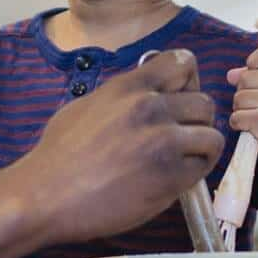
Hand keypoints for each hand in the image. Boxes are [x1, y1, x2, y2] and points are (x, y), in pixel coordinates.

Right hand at [0, 49, 225, 257]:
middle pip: (205, 102)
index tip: (180, 97)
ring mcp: (164, 142)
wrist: (46, 196)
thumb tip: (149, 93)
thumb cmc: (58, 155)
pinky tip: (174, 179)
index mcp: (130, 87)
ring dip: (200, 148)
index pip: (183, 61)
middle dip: (196, 120)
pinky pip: (203, 168)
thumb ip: (124, 96)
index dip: (188, 81)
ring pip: (212, 135)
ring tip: (182, 160)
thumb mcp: (88, 105)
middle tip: (181, 137)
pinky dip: (194, 174)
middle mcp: (151, 107)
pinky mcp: (171, 176)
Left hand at [225, 43, 257, 201]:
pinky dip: (239, 123)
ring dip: (241, 109)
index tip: (256, 73)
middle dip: (245, 91)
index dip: (254, 61)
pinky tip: (253, 126)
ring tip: (257, 115)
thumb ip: (257, 76)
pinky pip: (236, 116)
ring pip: (238, 97)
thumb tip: (230, 75)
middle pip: (246, 77)